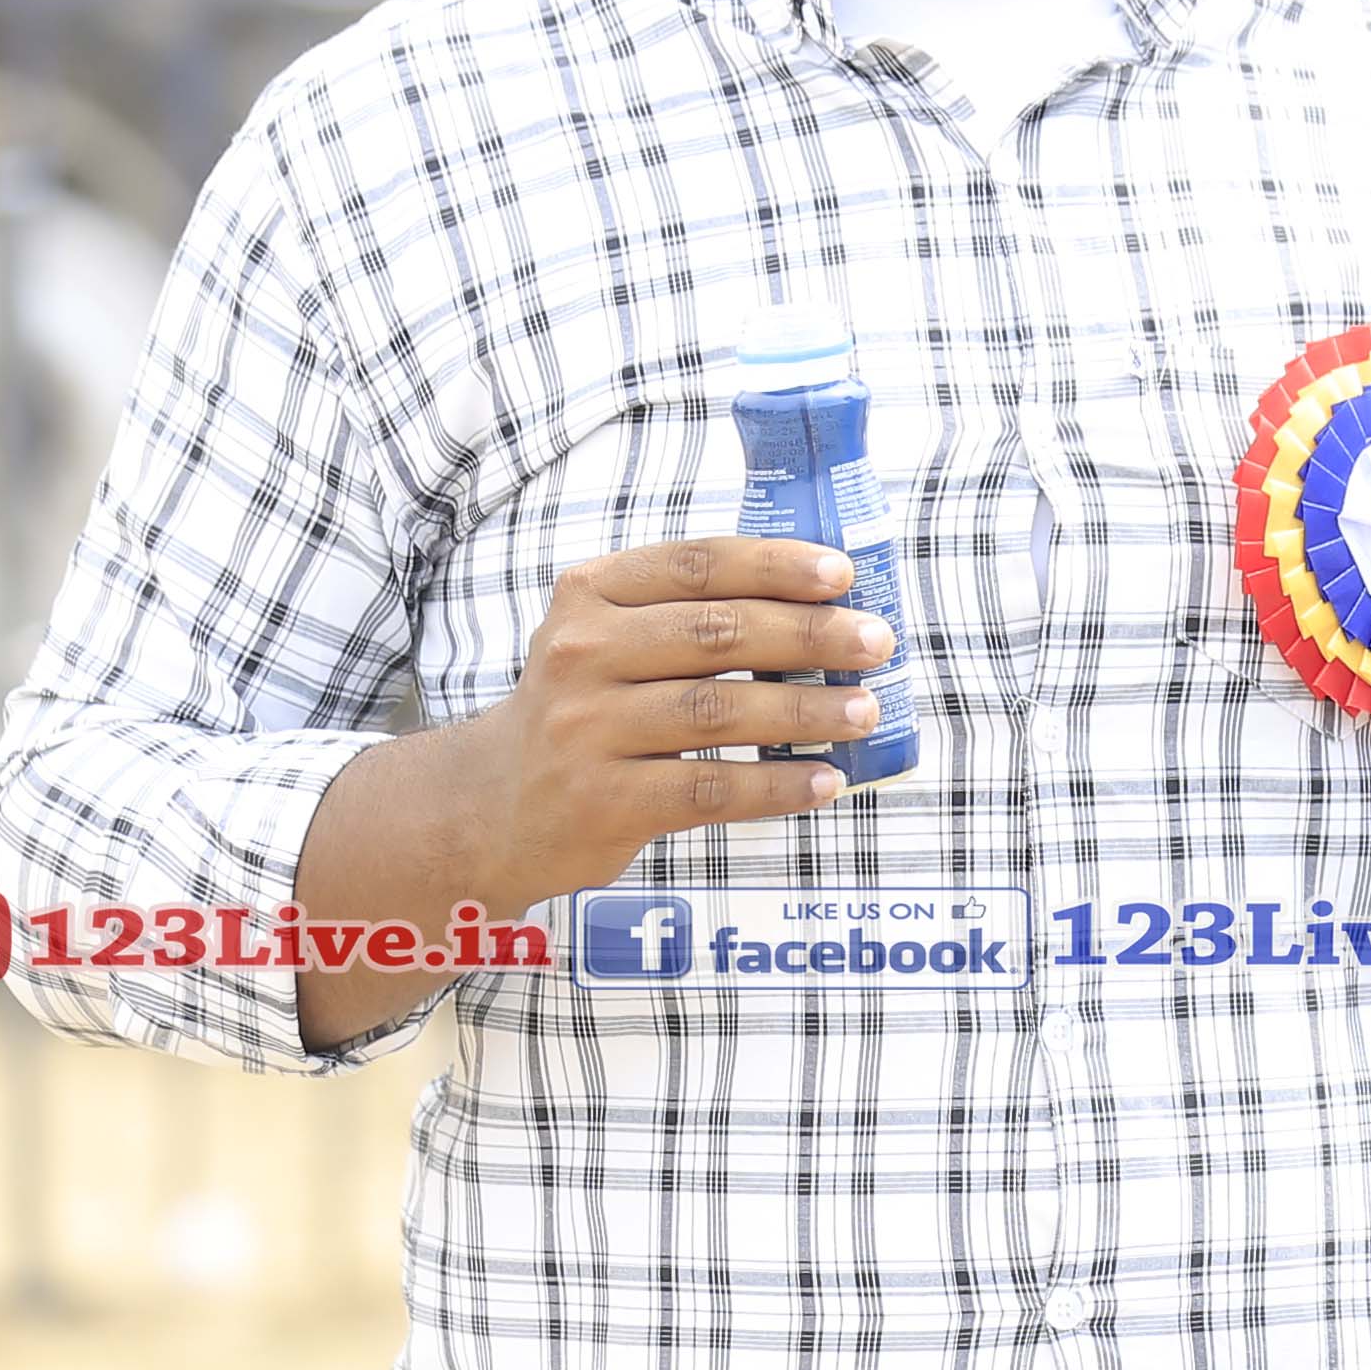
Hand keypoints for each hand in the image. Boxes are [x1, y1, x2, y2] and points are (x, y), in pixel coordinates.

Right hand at [475, 535, 902, 887]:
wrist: (493, 804)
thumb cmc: (584, 710)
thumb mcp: (606, 640)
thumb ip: (684, 616)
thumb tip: (822, 607)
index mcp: (590, 594)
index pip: (696, 564)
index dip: (776, 565)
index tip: (843, 573)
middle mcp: (580, 653)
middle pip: (718, 634)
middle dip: (811, 635)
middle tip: (877, 643)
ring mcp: (586, 728)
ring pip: (719, 711)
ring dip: (806, 709)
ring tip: (865, 712)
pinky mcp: (602, 800)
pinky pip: (710, 789)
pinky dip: (776, 784)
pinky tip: (823, 781)